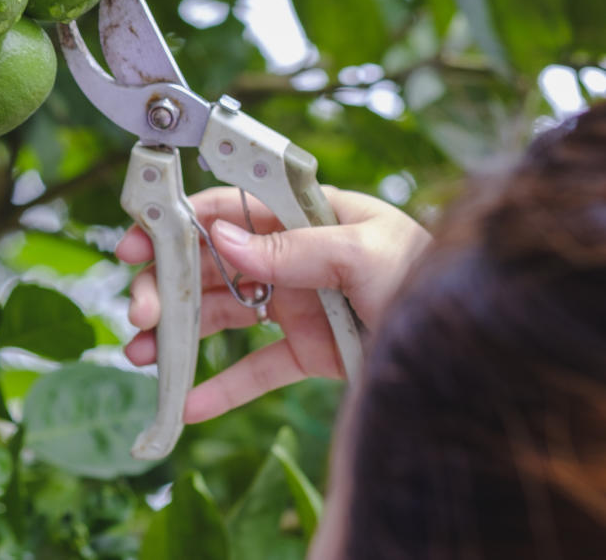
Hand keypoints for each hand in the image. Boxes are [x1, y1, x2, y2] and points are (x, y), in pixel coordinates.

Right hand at [116, 186, 428, 422]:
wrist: (472, 352)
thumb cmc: (433, 280)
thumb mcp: (366, 253)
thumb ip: (293, 248)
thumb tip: (221, 238)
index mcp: (310, 214)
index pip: (231, 207)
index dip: (178, 221)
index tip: (138, 242)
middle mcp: (296, 255)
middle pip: (213, 265)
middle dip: (169, 285)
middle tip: (140, 311)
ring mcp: (298, 304)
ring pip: (222, 315)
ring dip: (179, 334)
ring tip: (142, 355)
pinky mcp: (309, 352)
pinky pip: (255, 368)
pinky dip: (221, 386)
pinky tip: (187, 404)